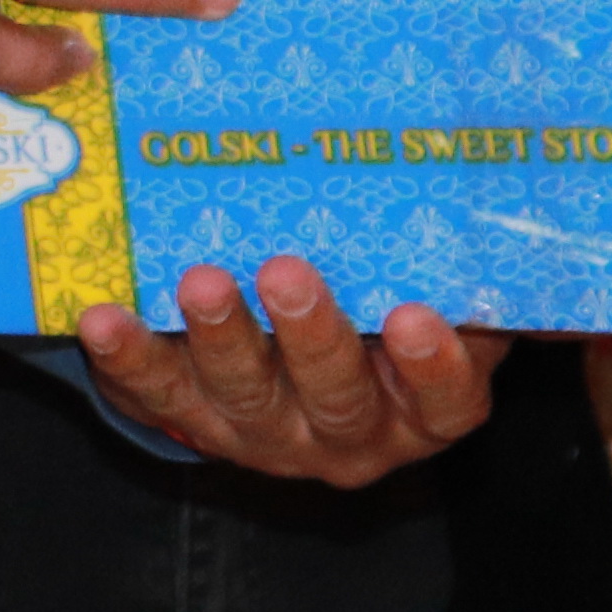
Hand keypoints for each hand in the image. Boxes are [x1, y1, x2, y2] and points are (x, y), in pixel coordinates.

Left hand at [76, 258, 507, 482]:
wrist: (283, 364)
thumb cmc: (373, 305)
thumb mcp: (425, 289)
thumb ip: (461, 255)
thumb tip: (508, 178)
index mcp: (418, 403)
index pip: (447, 401)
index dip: (435, 367)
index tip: (415, 317)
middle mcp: (348, 430)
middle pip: (338, 398)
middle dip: (311, 337)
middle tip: (287, 272)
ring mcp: (266, 432)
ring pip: (246, 396)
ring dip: (221, 338)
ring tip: (200, 279)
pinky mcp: (191, 418)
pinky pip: (155, 393)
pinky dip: (129, 355)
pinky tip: (103, 317)